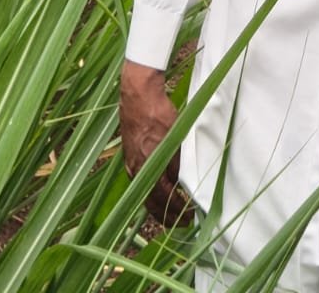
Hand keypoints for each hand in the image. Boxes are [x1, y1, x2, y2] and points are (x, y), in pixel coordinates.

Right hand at [119, 60, 195, 227]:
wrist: (138, 96)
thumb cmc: (158, 115)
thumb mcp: (176, 139)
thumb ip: (178, 164)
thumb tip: (182, 184)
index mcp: (148, 167)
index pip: (163, 200)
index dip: (176, 211)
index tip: (188, 218)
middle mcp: (137, 170)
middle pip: (150, 202)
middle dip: (165, 215)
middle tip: (180, 222)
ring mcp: (131, 163)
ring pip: (143, 192)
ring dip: (157, 204)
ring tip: (169, 212)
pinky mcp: (129, 155)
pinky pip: (140, 181)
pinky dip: (150, 190)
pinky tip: (158, 190)